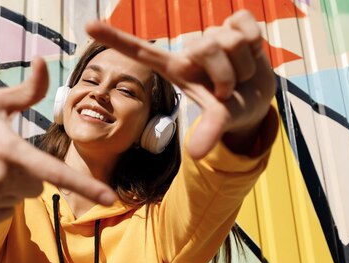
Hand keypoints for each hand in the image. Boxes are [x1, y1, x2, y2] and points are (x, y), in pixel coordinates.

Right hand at [0, 58, 115, 226]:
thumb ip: (27, 91)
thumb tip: (44, 62)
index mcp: (10, 150)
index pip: (54, 171)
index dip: (84, 185)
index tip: (110, 198)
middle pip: (37, 186)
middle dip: (26, 175)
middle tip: (0, 160)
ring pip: (20, 200)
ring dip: (10, 190)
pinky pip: (3, 215)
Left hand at [86, 10, 275, 158]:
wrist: (259, 100)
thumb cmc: (230, 109)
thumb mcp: (219, 121)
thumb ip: (208, 132)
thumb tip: (197, 154)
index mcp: (176, 69)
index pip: (141, 50)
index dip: (116, 38)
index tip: (88, 25)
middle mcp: (191, 49)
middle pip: (208, 47)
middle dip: (226, 75)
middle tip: (228, 91)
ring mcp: (214, 34)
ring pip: (230, 41)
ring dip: (243, 67)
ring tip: (240, 77)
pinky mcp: (237, 22)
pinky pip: (246, 26)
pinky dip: (256, 46)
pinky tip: (252, 55)